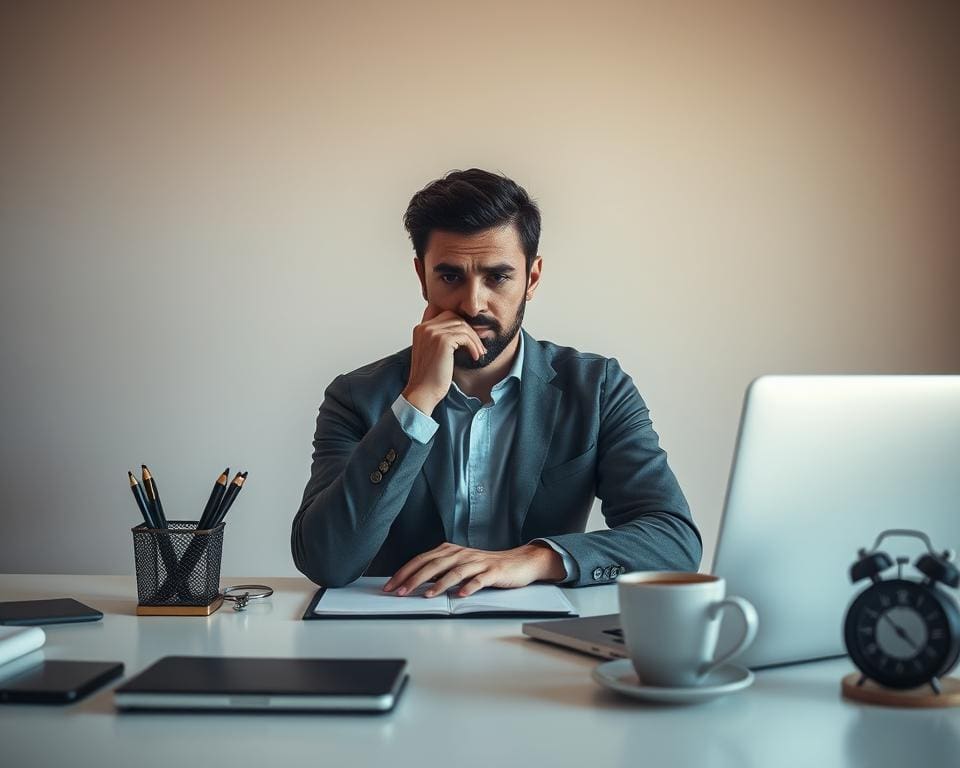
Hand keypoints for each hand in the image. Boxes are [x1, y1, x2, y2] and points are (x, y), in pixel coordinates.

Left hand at [383, 542, 566, 597]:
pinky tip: (460, 595)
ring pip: (454, 572)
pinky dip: (468, 587)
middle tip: (399, 592)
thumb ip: (439, 572)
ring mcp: (477, 563)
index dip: (404, 572)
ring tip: (425, 596)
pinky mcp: (492, 572)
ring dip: (438, 584)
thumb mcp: (459, 566)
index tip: (390, 586)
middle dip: (413, 579)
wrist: (518, 562)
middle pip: (433, 565)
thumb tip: (415, 583)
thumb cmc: (485, 566)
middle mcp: (461, 554)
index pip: (422, 560)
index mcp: (450, 551)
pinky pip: (478, 580)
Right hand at [402, 307, 484, 414]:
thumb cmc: (430, 377)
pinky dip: (474, 346)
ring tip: (479, 353)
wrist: (422, 392)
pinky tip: (475, 357)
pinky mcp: (442, 340)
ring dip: (475, 340)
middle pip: (456, 318)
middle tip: (478, 347)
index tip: (471, 340)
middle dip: (470, 331)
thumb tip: (468, 331)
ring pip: (463, 326)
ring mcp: (432, 333)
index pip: (447, 316)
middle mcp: (425, 328)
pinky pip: (465, 336)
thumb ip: (443, 339)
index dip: (462, 326)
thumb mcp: (434, 352)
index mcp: (421, 329)